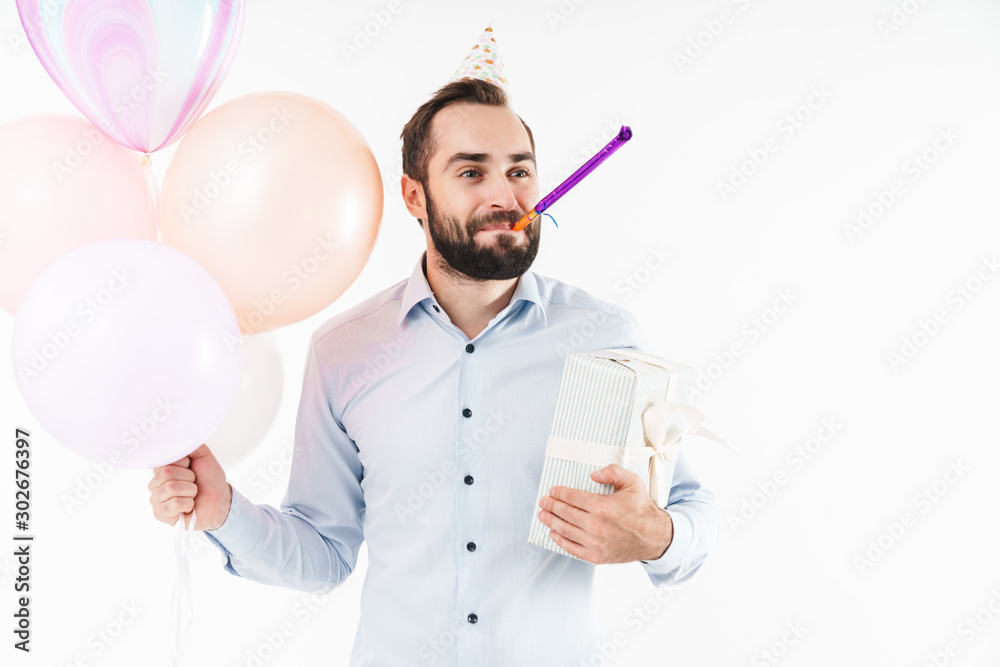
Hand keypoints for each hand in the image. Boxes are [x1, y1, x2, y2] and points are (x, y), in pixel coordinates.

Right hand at [148, 443, 231, 530]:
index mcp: (163, 468)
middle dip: (189, 478)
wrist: (219, 502)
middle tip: (194, 483)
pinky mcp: (160, 514)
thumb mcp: (203, 456)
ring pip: (171, 488)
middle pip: (167, 473)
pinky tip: (188, 506)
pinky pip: (174, 503)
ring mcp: (156, 499)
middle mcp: (156, 482)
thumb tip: (177, 437)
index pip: (165, 459)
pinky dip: (188, 504)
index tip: (191, 467)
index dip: (184, 463)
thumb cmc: (210, 480)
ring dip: (190, 491)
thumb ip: (190, 445)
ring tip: (192, 495)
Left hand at [537, 463, 672, 563]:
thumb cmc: (642, 509)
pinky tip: (553, 534)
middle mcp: (596, 526)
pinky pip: (572, 548)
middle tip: (543, 501)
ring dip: (551, 522)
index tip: (552, 491)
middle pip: (565, 513)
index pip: (572, 497)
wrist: (655, 537)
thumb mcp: (632, 482)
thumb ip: (613, 472)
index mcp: (603, 506)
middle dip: (551, 506)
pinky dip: (560, 541)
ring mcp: (595, 543)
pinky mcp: (596, 556)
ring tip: (543, 515)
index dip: (559, 493)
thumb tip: (593, 474)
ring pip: (565, 531)